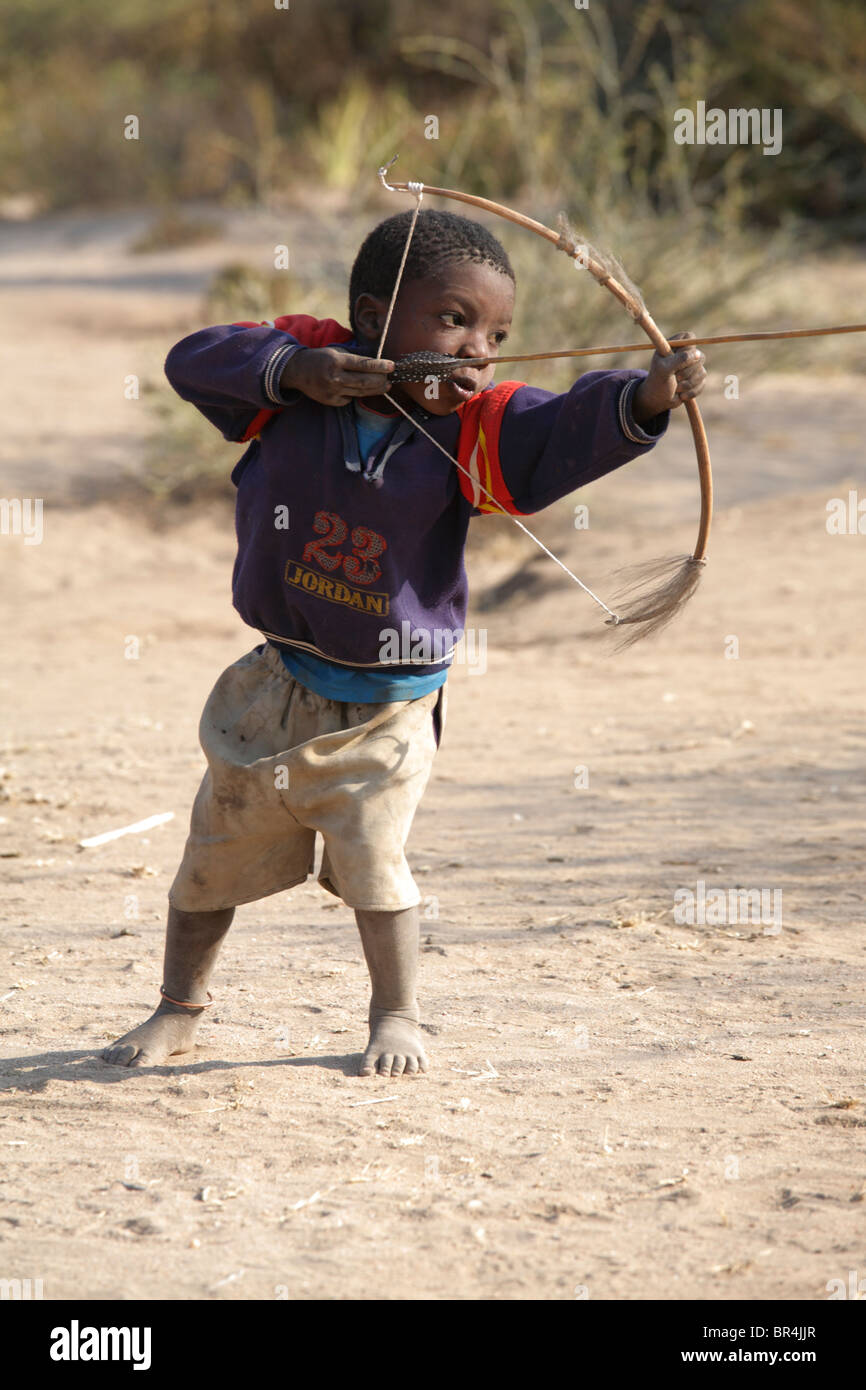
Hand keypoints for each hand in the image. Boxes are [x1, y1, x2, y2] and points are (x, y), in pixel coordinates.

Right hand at [280, 347, 394, 406]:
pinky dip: (356, 395)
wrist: (297, 371)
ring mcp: (332, 391)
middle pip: (364, 382)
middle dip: (380, 381)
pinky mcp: (330, 401)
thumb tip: (377, 364)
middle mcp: (334, 377)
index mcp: (336, 361)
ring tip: (384, 386)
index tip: (392, 366)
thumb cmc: (320, 358)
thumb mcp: (336, 351)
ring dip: (375, 390)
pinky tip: (359, 390)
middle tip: (389, 378)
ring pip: (360, 392)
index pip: (363, 364)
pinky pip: (349, 399)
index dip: (380, 366)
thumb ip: (354, 358)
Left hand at [632, 330, 706, 422]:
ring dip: (689, 383)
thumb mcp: (664, 369)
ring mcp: (693, 365)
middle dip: (688, 371)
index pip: (689, 337)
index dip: (687, 349)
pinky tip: (681, 395)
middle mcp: (685, 353)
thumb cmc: (657, 381)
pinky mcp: (697, 378)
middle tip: (677, 377)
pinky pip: (702, 383)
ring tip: (677, 389)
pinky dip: (692, 391)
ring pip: (702, 371)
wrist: (658, 400)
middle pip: (699, 356)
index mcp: (674, 345)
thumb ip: (679, 359)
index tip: (679, 360)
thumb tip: (697, 354)